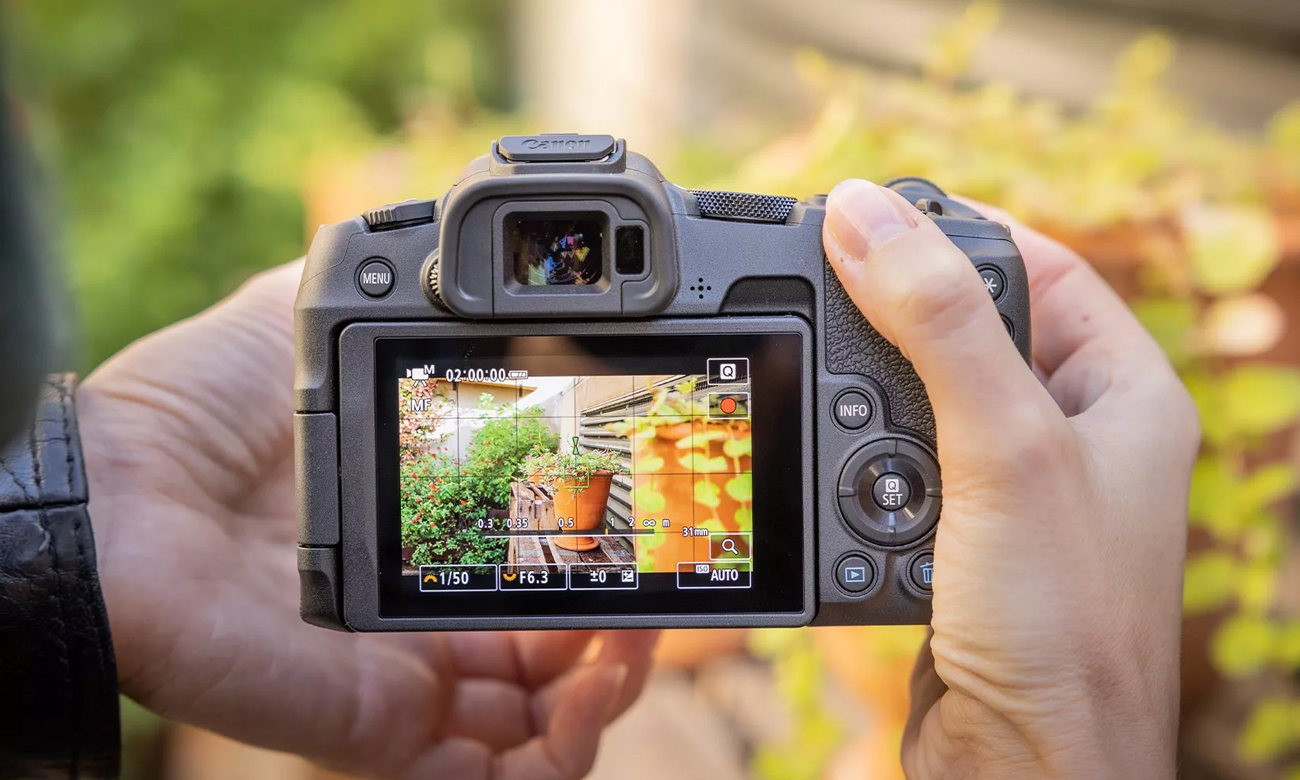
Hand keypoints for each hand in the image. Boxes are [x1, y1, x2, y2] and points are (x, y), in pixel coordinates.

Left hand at [77, 261, 658, 779]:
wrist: (126, 489)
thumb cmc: (203, 407)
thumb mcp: (317, 320)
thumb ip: (389, 290)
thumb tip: (446, 245)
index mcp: (423, 532)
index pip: (536, 573)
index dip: (600, 559)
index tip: (642, 529)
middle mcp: (427, 615)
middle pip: (557, 657)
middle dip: (624, 633)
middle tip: (657, 593)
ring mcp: (410, 680)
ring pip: (545, 725)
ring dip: (613, 691)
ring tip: (632, 645)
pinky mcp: (385, 729)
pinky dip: (561, 758)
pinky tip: (592, 697)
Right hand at [823, 181, 1197, 778]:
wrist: (1024, 771)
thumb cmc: (1062, 625)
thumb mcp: (1004, 447)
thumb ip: (938, 321)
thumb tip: (864, 213)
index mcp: (1125, 393)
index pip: (1043, 267)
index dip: (961, 228)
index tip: (876, 208)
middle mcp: (1077, 437)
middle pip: (973, 329)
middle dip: (897, 316)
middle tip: (826, 289)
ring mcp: (1018, 494)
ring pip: (924, 402)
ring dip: (867, 399)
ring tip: (824, 393)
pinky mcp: (962, 543)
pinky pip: (898, 472)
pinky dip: (857, 466)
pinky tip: (835, 473)